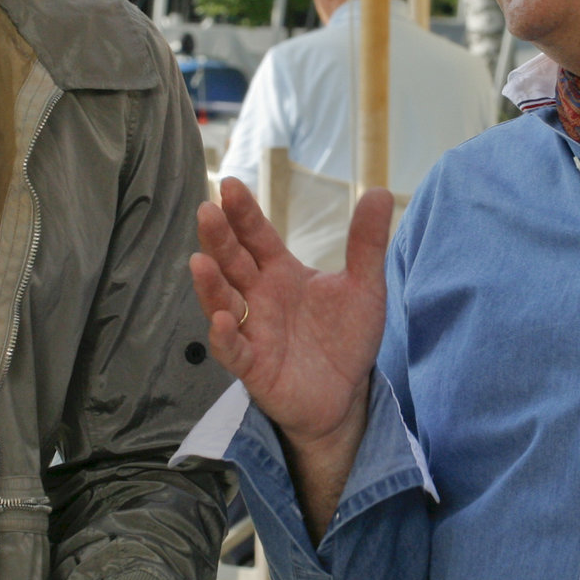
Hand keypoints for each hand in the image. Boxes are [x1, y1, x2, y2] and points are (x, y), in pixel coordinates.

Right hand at [189, 178, 392, 534]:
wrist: (346, 394)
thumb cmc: (346, 337)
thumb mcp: (364, 287)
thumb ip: (367, 243)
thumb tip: (379, 191)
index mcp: (280, 273)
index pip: (256, 236)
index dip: (243, 213)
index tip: (230, 185)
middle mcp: (259, 298)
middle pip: (233, 263)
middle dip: (218, 239)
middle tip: (206, 211)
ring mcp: (252, 331)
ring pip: (223, 303)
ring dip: (210, 285)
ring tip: (200, 261)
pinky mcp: (254, 367)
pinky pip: (234, 351)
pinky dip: (224, 338)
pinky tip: (221, 320)